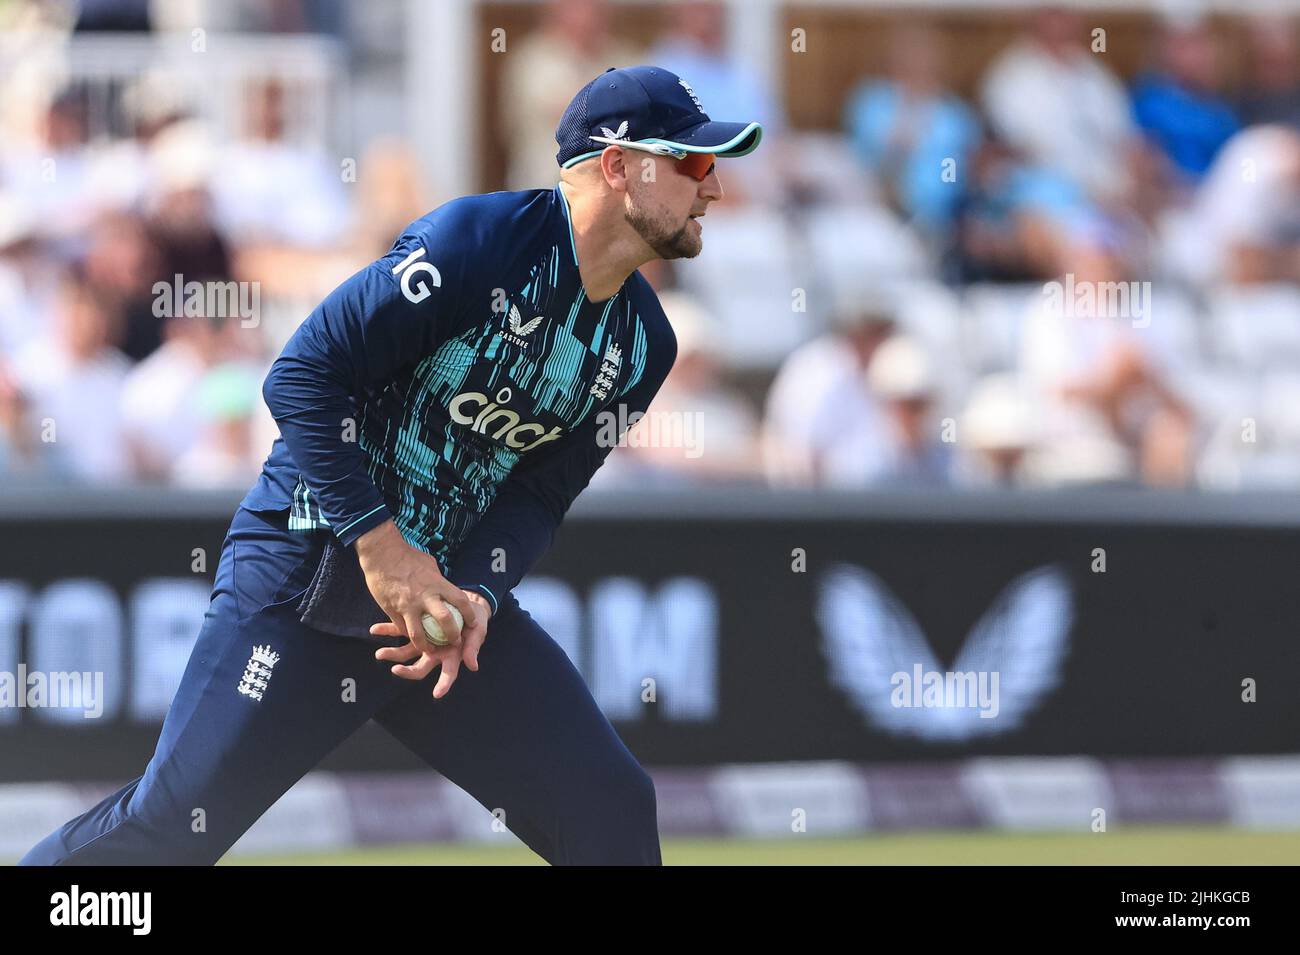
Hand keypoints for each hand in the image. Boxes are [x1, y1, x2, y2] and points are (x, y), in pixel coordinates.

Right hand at [354, 520, 474, 655]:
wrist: (381, 554)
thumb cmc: (407, 556)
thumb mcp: (429, 564)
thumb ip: (437, 580)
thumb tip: (445, 586)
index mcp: (436, 584)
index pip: (460, 601)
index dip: (469, 614)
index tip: (472, 622)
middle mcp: (424, 597)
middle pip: (445, 620)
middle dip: (453, 635)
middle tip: (455, 641)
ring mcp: (407, 606)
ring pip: (419, 634)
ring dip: (426, 645)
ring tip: (431, 650)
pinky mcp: (392, 611)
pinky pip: (401, 629)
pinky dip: (408, 635)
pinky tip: (411, 638)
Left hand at [370, 590, 492, 698]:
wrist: (466, 606)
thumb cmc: (475, 622)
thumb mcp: (478, 632)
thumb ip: (473, 648)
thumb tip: (473, 666)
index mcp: (451, 657)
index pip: (448, 674)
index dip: (443, 684)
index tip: (437, 693)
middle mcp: (435, 653)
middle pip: (419, 668)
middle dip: (407, 671)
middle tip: (395, 670)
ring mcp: (424, 642)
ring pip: (406, 653)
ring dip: (392, 654)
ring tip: (379, 654)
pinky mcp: (416, 629)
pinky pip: (400, 631)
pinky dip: (387, 631)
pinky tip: (374, 630)